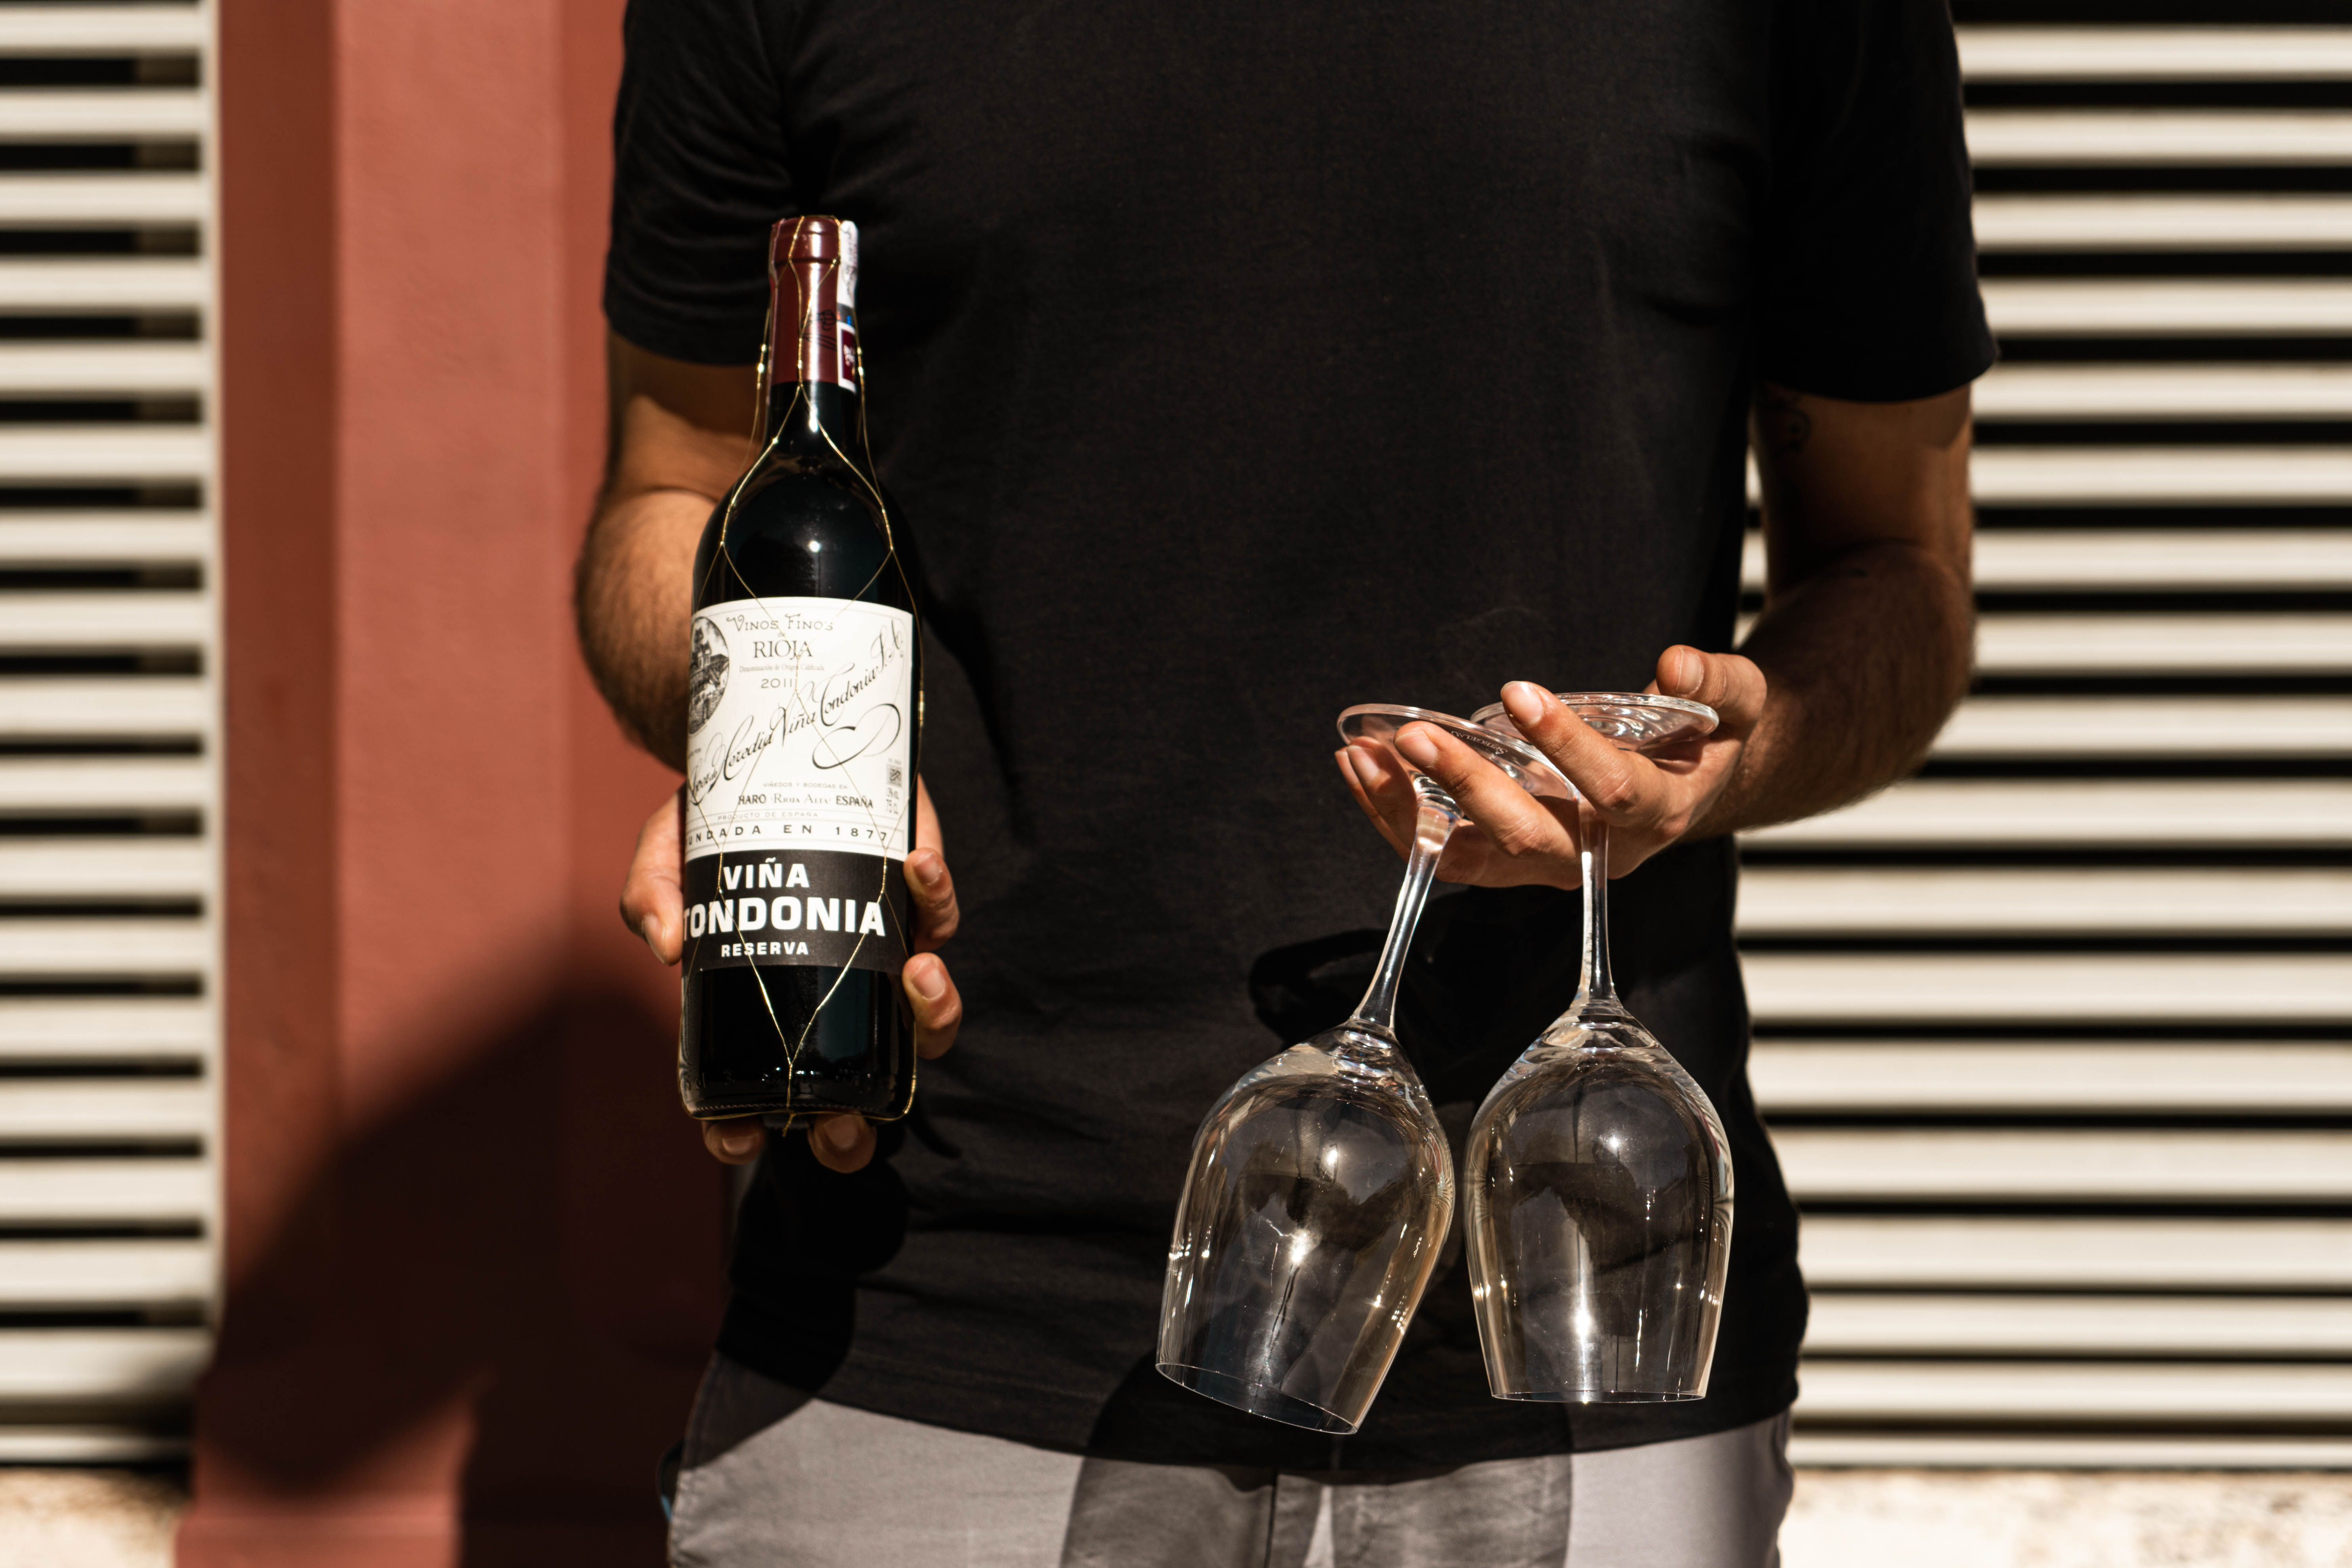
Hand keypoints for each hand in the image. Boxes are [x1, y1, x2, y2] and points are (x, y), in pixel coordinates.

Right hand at [619, 777, 963, 1172]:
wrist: (764, 759)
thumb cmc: (709, 827)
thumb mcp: (667, 855)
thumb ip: (652, 896)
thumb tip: (668, 945)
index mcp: (769, 1008)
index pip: (759, 1094)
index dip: (745, 1131)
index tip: (744, 1137)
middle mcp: (834, 999)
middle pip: (858, 1095)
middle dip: (855, 1127)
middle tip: (844, 1119)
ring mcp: (882, 960)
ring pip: (926, 1022)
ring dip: (934, 1012)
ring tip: (917, 973)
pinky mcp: (920, 908)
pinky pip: (942, 920)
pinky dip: (937, 897)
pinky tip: (917, 865)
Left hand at [1337, 647, 1765, 887]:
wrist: (1694, 779)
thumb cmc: (1710, 734)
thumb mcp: (1740, 702)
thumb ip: (1718, 683)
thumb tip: (1677, 665)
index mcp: (1659, 815)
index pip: (1613, 792)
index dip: (1567, 746)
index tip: (1519, 692)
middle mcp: (1598, 855)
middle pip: (1528, 836)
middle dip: (1467, 787)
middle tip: (1416, 735)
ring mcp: (1546, 863)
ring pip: (1470, 858)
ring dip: (1410, 810)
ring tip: (1365, 754)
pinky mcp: (1506, 859)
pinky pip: (1442, 851)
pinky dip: (1396, 814)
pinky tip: (1361, 765)